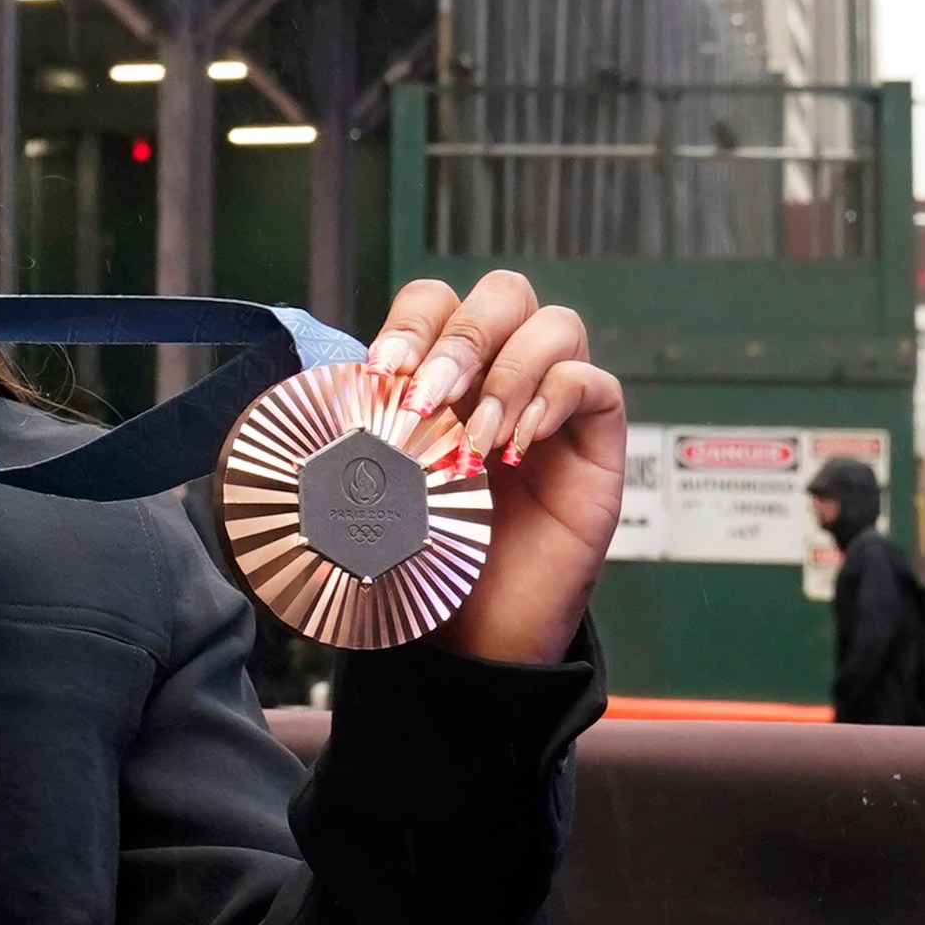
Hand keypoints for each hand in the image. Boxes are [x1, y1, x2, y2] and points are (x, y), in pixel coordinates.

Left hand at [365, 272, 626, 665]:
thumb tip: (327, 388)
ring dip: (508, 373)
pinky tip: (519, 444)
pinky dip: (556, 399)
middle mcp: (501, 378)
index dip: (413, 323)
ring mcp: (553, 407)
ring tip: (474, 438)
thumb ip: (364, 427)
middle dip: (460, 338)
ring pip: (557, 326)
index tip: (385, 372)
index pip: (437, 301)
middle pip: (503, 294)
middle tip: (428, 400)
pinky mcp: (597, 444)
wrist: (473, 630)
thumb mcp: (377, 481)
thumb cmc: (426, 553)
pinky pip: (596, 385)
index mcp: (443, 374)